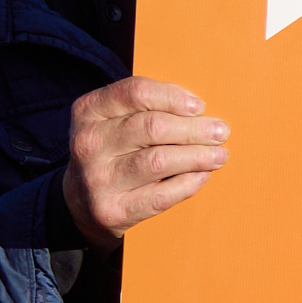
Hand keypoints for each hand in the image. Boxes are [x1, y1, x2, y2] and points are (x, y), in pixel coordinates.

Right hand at [64, 75, 224, 240]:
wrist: (80, 202)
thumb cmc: (113, 151)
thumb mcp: (116, 120)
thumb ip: (149, 107)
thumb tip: (199, 110)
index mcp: (89, 111)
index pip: (137, 93)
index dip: (174, 97)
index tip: (199, 107)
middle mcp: (89, 142)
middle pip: (153, 127)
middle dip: (194, 129)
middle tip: (220, 132)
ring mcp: (97, 178)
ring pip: (159, 161)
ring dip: (197, 156)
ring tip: (219, 155)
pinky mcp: (111, 210)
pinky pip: (161, 195)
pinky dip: (188, 183)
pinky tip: (201, 175)